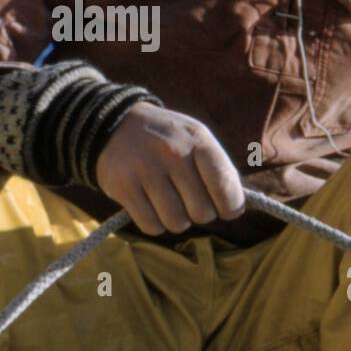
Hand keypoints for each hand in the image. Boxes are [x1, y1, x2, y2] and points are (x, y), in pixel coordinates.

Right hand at [95, 103, 244, 235]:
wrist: (115, 124)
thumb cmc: (168, 139)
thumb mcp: (197, 139)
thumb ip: (219, 170)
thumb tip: (235, 209)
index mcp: (197, 139)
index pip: (225, 185)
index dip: (230, 206)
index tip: (224, 208)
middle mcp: (172, 152)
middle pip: (202, 212)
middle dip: (198, 213)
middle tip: (188, 201)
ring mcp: (146, 169)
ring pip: (177, 223)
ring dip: (176, 220)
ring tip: (169, 203)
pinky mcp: (123, 187)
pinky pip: (151, 226)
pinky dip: (154, 223)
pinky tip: (150, 206)